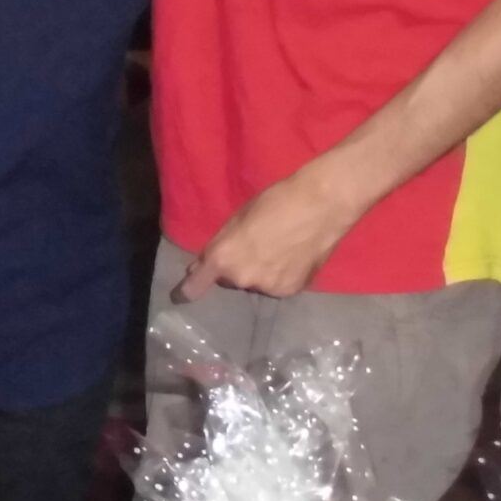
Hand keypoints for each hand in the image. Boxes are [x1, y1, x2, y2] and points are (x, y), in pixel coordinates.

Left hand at [175, 163, 362, 300]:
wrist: (321, 206)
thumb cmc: (274, 202)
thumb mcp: (237, 220)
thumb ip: (220, 246)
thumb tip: (201, 266)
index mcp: (223, 257)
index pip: (197, 284)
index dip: (186, 290)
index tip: (179, 297)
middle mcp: (242, 278)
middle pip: (230, 279)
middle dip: (234, 268)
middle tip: (252, 246)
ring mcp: (268, 287)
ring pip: (254, 283)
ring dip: (258, 272)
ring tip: (276, 249)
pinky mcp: (291, 290)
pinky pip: (276, 284)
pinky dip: (279, 275)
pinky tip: (292, 258)